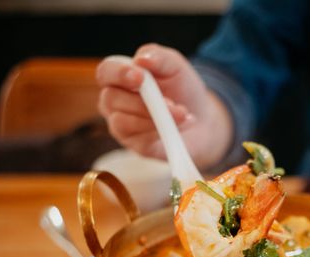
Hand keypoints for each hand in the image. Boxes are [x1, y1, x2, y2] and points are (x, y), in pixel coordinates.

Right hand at [96, 43, 231, 169]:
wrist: (203, 119)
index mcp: (120, 77)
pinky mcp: (136, 146)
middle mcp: (114, 102)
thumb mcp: (175, 66)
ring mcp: (122, 126)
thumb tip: (141, 58)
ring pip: (122, 122)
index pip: (106, 72)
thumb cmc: (182, 88)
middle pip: (111, 99)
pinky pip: (139, 141)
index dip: (118, 74)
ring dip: (154, 118)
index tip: (140, 77)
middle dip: (144, 102)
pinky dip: (159, 133)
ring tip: (182, 115)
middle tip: (173, 103)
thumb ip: (159, 57)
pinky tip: (178, 128)